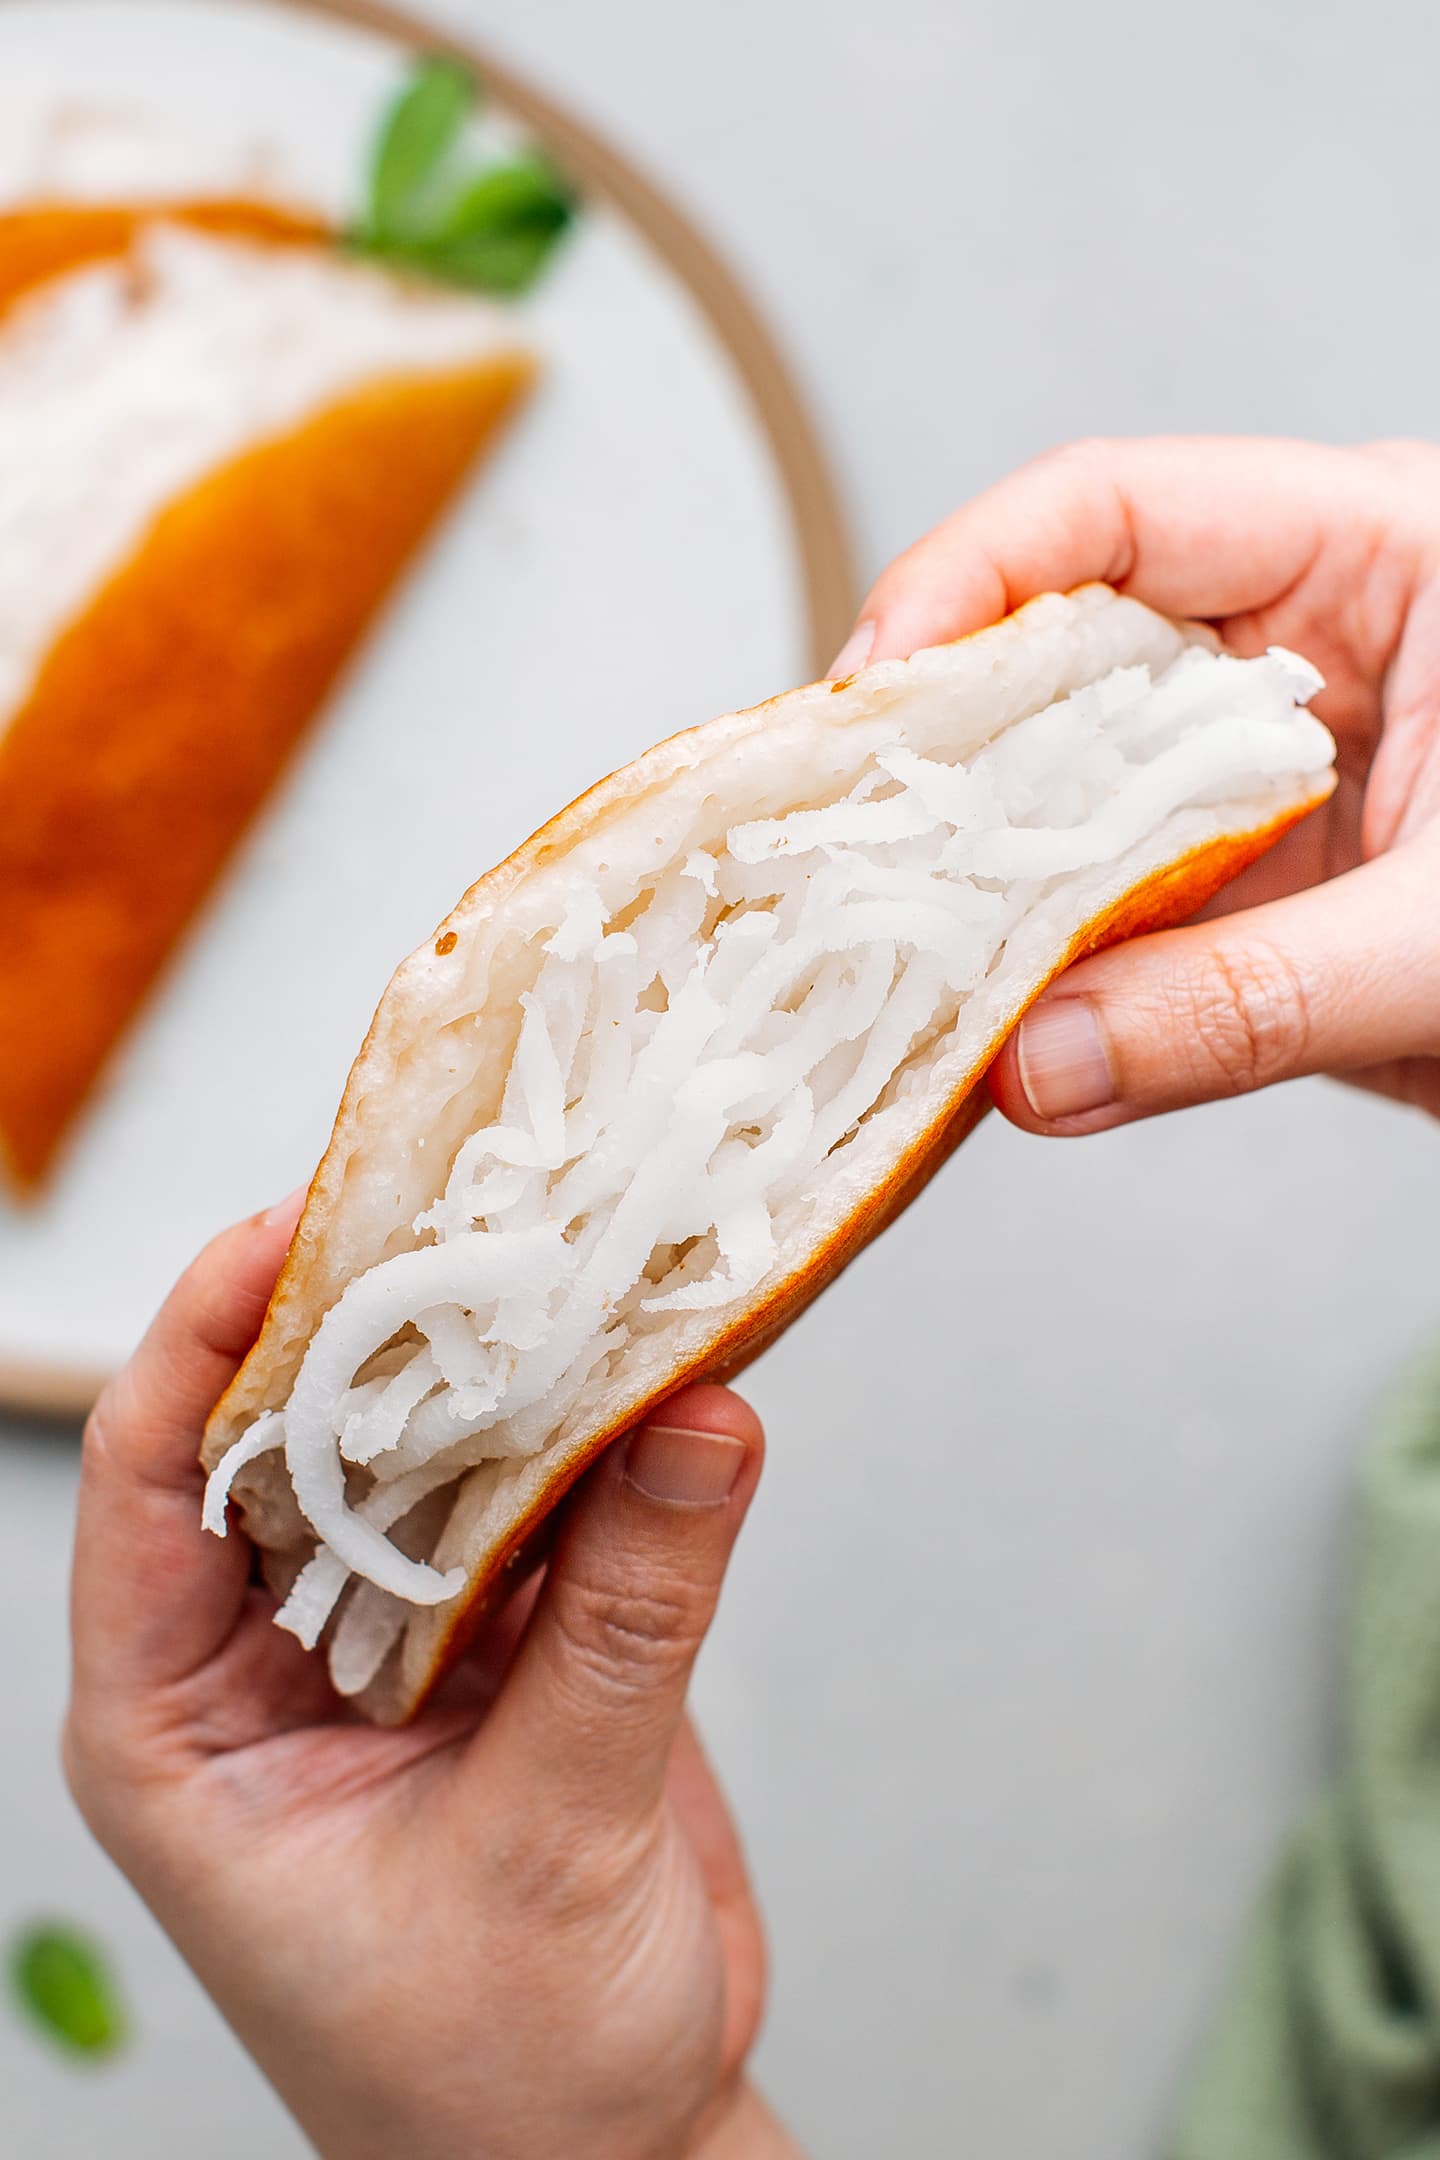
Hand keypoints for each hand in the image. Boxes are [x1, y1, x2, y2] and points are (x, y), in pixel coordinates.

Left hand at [64, 1199, 801, 2159]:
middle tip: (476, 1207)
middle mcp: (275, 1658)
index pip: (153, 1478)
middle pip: (302, 1436)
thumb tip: (695, 1419)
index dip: (213, 1336)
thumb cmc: (498, 2085)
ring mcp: (402, 1644)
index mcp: (182, 1721)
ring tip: (589, 1262)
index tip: (302, 1224)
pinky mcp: (517, 1645)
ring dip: (513, 1370)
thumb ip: (625, 1623)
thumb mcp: (545, 1846)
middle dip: (382, 1323)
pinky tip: (667, 1372)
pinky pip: (550, 1507)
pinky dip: (608, 1442)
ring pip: (435, 1457)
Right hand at [832, 436, 1439, 1129]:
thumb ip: (1252, 1002)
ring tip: (888, 930)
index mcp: (1378, 560)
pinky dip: (1045, 965)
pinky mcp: (1260, 890)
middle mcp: (1302, 655)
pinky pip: (1116, 912)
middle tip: (844, 832)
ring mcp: (1270, 777)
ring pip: (1074, 795)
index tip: (878, 687)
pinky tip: (979, 1003)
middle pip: (1061, 650)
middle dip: (946, 742)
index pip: (1116, 509)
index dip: (970, 577)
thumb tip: (1040, 1064)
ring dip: (985, 869)